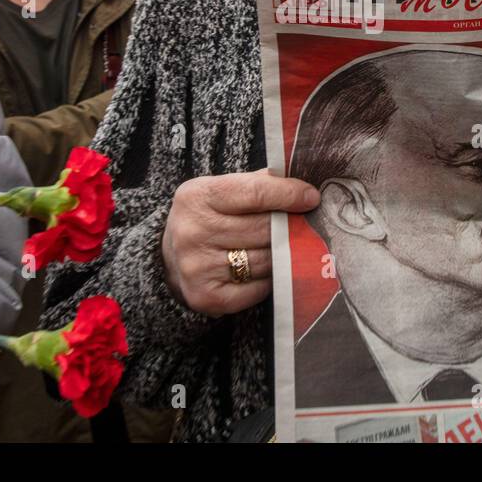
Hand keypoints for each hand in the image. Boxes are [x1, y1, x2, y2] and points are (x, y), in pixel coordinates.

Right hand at [161, 170, 319, 316]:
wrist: (169, 258)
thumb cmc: (208, 218)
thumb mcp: (222, 190)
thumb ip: (259, 184)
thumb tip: (305, 187)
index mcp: (197, 196)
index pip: (255, 192)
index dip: (289, 194)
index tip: (311, 197)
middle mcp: (193, 232)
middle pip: (264, 228)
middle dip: (289, 225)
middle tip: (305, 223)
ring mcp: (197, 267)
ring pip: (265, 259)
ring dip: (283, 253)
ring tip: (286, 246)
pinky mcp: (206, 297)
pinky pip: (258, 288)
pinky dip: (269, 279)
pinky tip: (266, 270)